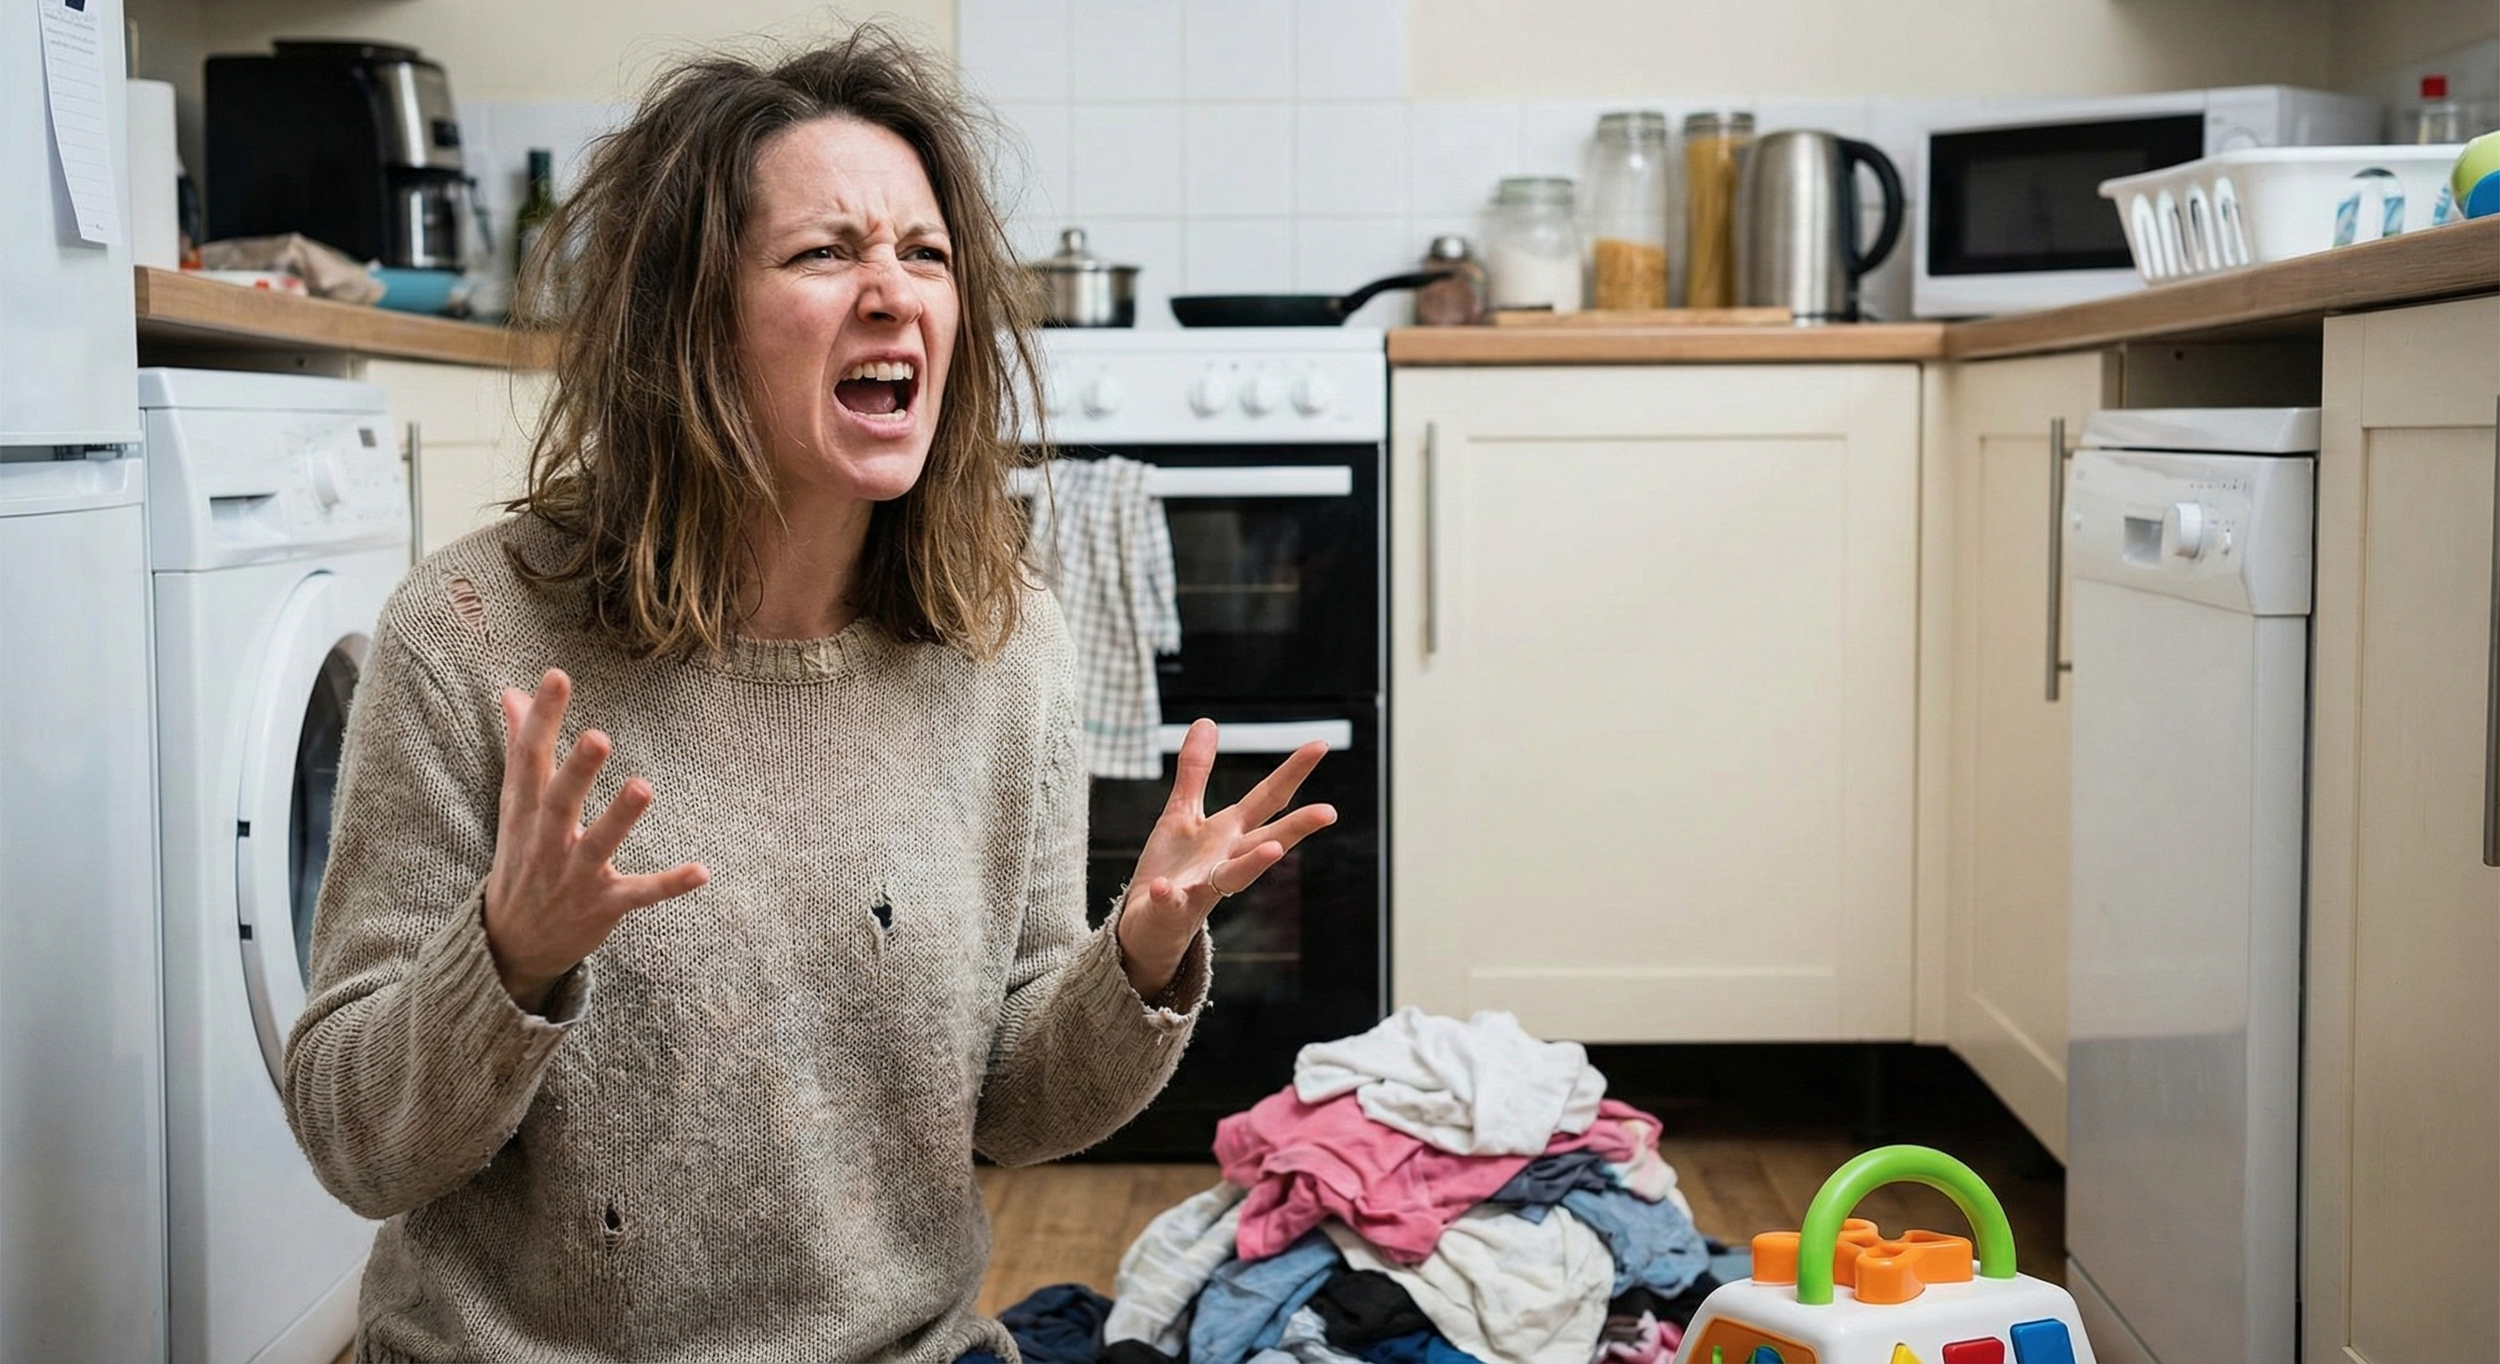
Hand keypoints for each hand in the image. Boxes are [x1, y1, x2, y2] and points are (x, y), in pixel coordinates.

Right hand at [484, 669, 707, 1011]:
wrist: (511, 945)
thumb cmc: (521, 860)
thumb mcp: (514, 806)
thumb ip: (520, 747)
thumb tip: (512, 692)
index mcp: (524, 812)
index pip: (529, 759)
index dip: (542, 718)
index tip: (556, 677)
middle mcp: (546, 842)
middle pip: (559, 801)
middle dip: (577, 771)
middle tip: (598, 736)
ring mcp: (575, 876)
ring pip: (599, 844)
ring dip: (620, 818)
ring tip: (643, 787)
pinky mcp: (604, 906)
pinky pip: (639, 894)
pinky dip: (668, 884)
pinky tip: (701, 871)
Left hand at [1116, 720, 1336, 999]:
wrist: (1147, 926)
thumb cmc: (1173, 870)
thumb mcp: (1182, 814)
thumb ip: (1196, 771)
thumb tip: (1207, 721)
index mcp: (1230, 834)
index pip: (1268, 799)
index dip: (1293, 771)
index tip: (1320, 745)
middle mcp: (1226, 861)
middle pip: (1267, 839)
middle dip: (1297, 826)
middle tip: (1330, 812)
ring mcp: (1203, 888)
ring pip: (1234, 877)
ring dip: (1254, 864)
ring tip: (1273, 850)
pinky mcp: (1172, 910)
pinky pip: (1171, 903)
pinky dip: (1168, 896)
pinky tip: (1164, 888)